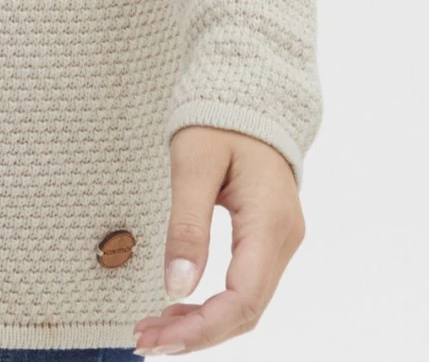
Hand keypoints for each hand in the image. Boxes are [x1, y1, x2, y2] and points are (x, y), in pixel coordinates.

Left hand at [132, 127, 305, 353]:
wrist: (249, 91)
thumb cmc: (219, 119)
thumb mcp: (193, 163)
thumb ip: (187, 225)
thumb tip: (176, 287)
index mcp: (270, 221)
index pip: (243, 299)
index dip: (203, 328)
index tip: (159, 340)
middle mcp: (284, 239)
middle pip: (246, 311)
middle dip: (196, 333)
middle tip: (144, 340)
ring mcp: (280, 241)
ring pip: (246, 304)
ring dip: (202, 323)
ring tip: (153, 330)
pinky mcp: (269, 240)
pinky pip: (244, 286)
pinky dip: (212, 305)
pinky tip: (179, 308)